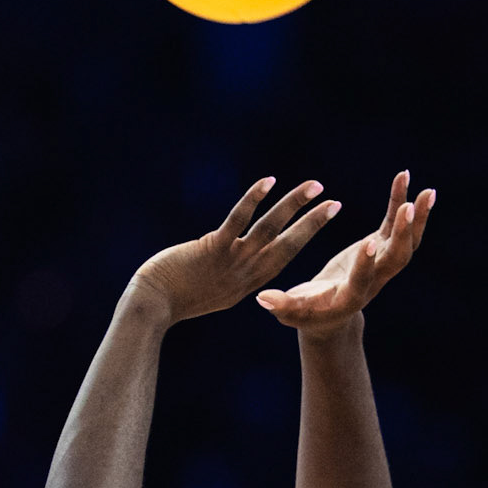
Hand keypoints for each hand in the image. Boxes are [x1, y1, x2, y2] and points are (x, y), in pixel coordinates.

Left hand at [130, 178, 341, 324]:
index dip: (305, 237)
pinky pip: (239, 220)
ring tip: (314, 186)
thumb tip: (232, 261)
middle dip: (314, 223)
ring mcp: (233, 261)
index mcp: (250, 282)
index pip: (285, 256)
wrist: (153, 306)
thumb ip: (229, 274)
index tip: (321, 222)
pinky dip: (254, 199)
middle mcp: (248, 273)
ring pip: (272, 229)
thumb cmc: (175, 297)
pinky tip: (269, 181)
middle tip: (335, 203)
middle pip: (290, 244)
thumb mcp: (213, 289)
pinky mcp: (213, 248)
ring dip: (295, 205)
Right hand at [254, 171, 434, 340]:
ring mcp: (380, 264)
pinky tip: (405, 178)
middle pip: (396, 261)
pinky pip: (394, 224)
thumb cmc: (306, 315)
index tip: (369, 244)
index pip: (362, 282)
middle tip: (411, 208)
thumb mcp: (291, 312)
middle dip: (404, 235)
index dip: (366, 266)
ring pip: (405, 242)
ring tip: (427, 191)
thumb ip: (280, 305)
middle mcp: (373, 281)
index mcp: (350, 297)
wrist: (331, 317)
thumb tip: (262, 298)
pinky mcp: (379, 248)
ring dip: (417, 217)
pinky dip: (400, 202)